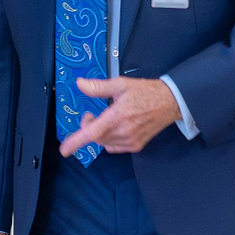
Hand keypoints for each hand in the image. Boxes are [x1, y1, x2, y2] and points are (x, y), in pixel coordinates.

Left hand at [59, 77, 180, 156]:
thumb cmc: (146, 92)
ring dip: (99, 134)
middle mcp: (124, 131)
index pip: (93, 132)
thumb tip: (80, 84)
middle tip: (91, 115)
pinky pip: (114, 147)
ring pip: (104, 143)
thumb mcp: (121, 84)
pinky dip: (108, 140)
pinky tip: (114, 129)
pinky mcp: (136, 145)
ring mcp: (131, 140)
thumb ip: (98, 87)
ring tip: (105, 120)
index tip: (64, 150)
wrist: (170, 102)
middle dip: (88, 127)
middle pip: (96, 137)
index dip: (76, 142)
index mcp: (118, 116)